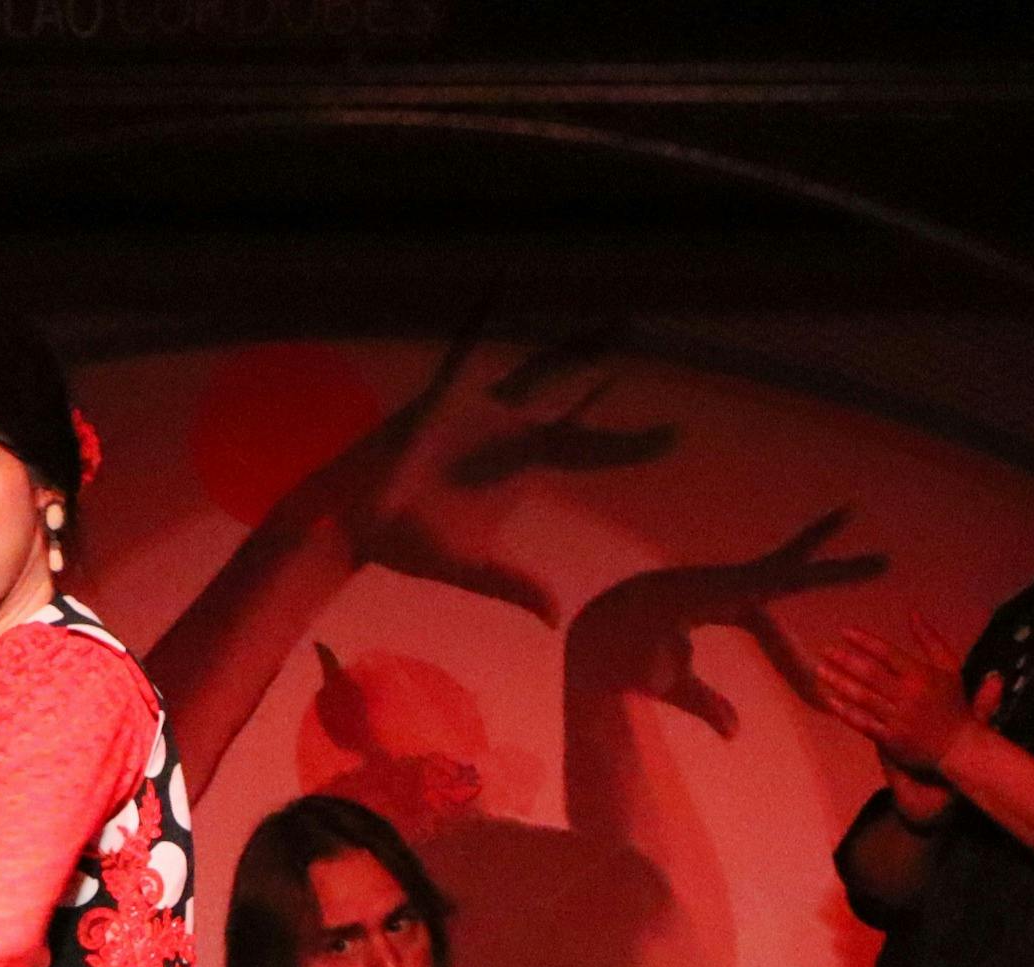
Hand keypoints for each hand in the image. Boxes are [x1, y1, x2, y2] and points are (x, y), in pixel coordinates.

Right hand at [307, 315, 680, 625]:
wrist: (356, 521)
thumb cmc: (410, 544)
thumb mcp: (469, 569)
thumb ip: (514, 587)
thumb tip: (557, 620)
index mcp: (524, 467)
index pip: (592, 449)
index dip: (634, 443)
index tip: (677, 433)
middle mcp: (510, 430)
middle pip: (571, 391)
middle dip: (602, 360)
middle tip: (639, 328)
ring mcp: (480, 406)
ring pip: (534, 362)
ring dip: (565, 337)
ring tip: (599, 307)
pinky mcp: (444, 392)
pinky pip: (467, 345)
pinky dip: (482, 313)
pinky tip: (500, 279)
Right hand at [563, 509, 892, 734]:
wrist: (596, 649)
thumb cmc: (628, 663)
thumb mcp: (677, 687)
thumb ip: (709, 704)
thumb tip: (737, 731)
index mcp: (719, 606)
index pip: (768, 631)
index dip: (797, 668)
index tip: (826, 705)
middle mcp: (727, 585)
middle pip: (789, 577)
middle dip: (833, 571)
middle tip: (885, 563)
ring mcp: (724, 580)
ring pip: (789, 571)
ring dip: (834, 569)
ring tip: (883, 564)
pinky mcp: (720, 584)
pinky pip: (769, 579)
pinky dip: (802, 566)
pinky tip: (834, 543)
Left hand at [810, 616, 984, 780]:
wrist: (959, 747)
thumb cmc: (953, 704)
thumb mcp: (950, 667)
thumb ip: (930, 640)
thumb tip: (913, 613)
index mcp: (921, 675)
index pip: (886, 653)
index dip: (863, 641)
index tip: (844, 632)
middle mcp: (908, 695)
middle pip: (869, 674)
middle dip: (844, 661)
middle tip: (825, 651)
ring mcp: (898, 719)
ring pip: (862, 697)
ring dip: (839, 683)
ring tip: (821, 671)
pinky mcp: (891, 739)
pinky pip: (863, 723)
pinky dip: (845, 711)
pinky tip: (830, 700)